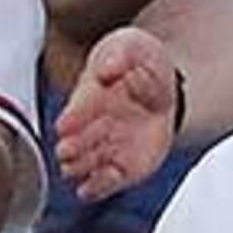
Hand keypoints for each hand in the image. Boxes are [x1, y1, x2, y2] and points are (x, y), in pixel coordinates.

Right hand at [54, 27, 181, 198]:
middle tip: (69, 149)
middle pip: (73, 141)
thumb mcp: (134, 45)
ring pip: (81, 165)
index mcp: (90, 93)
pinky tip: (97, 183)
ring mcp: (102, 148)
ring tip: (78, 166)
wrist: (166, 90)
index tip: (66, 124)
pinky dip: (97, 186)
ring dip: (80, 166)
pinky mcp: (118, 170)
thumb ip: (121, 53)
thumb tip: (107, 68)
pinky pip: (101, 185)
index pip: (78, 107)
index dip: (73, 116)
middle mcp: (89, 125)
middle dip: (71, 146)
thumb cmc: (142, 65)